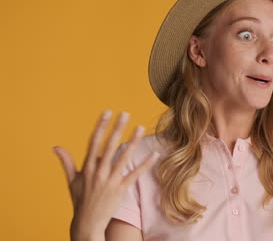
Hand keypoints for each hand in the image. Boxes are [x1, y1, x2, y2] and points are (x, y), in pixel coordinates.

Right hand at [53, 110, 158, 239]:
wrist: (87, 223)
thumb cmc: (80, 200)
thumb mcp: (72, 181)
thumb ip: (67, 162)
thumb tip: (56, 147)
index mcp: (87, 167)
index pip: (94, 141)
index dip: (101, 125)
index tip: (108, 112)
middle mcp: (98, 172)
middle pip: (110, 145)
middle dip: (118, 128)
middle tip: (125, 113)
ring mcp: (110, 181)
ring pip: (123, 157)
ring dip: (133, 141)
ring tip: (140, 127)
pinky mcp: (120, 190)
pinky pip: (135, 174)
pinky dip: (145, 164)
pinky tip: (154, 154)